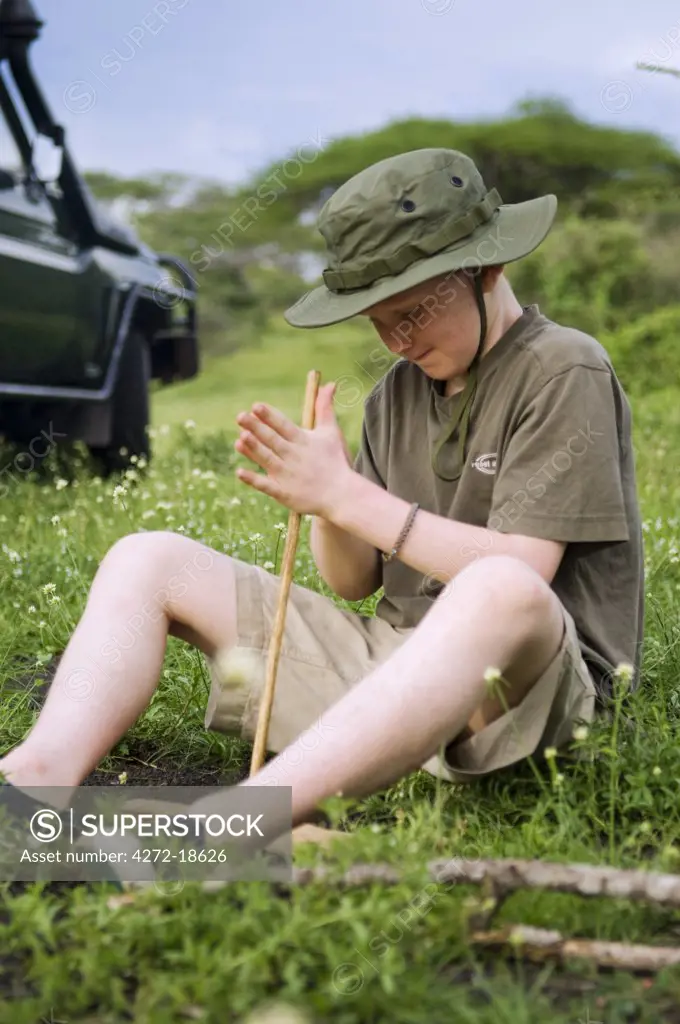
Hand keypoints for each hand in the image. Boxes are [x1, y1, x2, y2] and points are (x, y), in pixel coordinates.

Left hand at [234, 381, 355, 517]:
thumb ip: (325, 408)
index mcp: (303, 441)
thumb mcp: (330, 432)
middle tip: (240, 416)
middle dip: (256, 428)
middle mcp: (294, 456)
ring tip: (240, 437)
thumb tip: (329, 384)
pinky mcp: (284, 493)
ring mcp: (288, 475)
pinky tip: (240, 472)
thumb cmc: (335, 461)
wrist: (341, 495)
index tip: (256, 406)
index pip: (284, 425)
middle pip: (272, 439)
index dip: (270, 416)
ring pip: (267, 459)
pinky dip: (253, 480)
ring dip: (254, 449)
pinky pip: (266, 485)